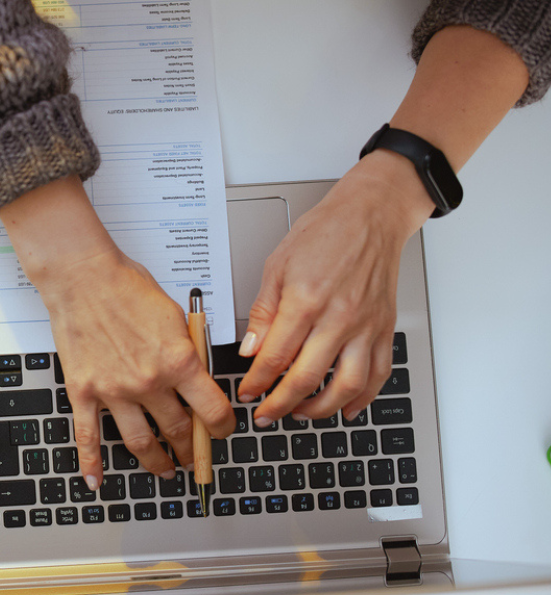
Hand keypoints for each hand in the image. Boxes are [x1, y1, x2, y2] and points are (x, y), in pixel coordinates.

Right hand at [0, 176, 234, 488]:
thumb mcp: (176, 315)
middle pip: (179, 431)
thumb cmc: (127, 286)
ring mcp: (114, 391)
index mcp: (178, 361)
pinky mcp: (84, 391)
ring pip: (141, 442)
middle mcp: (148, 382)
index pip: (212, 411)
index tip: (221, 432)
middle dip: (191, 449)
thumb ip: (188, 351)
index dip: (222, 428)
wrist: (82, 276)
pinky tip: (95, 481)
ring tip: (164, 469)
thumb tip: (196, 377)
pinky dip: (91, 463)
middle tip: (194, 455)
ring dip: (157, 462)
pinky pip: (88, 436)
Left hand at [236, 151, 434, 422]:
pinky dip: (362, 398)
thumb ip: (264, 312)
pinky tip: (346, 408)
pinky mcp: (384, 329)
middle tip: (265, 414)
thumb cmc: (324, 234)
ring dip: (320, 409)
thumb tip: (251, 350)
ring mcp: (366, 326)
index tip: (247, 393)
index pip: (275, 356)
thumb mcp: (277, 265)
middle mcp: (339, 318)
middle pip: (307, 378)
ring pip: (346, 386)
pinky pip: (378, 375)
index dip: (257, 382)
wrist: (370, 216)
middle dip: (279, 404)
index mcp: (306, 300)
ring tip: (299, 413)